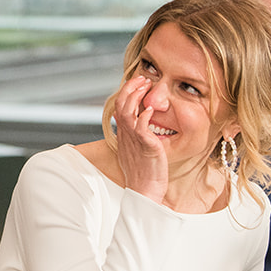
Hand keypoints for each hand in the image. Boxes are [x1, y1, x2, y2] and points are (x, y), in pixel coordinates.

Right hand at [113, 75, 170, 203]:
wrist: (144, 192)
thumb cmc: (143, 173)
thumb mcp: (134, 150)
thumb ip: (133, 134)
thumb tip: (133, 120)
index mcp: (124, 135)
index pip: (119, 107)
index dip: (126, 92)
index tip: (136, 82)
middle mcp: (126, 135)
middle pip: (120, 104)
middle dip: (129, 88)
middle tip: (141, 78)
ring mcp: (134, 140)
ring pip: (127, 112)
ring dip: (136, 96)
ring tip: (145, 85)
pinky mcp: (146, 147)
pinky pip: (141, 128)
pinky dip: (144, 116)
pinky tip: (150, 109)